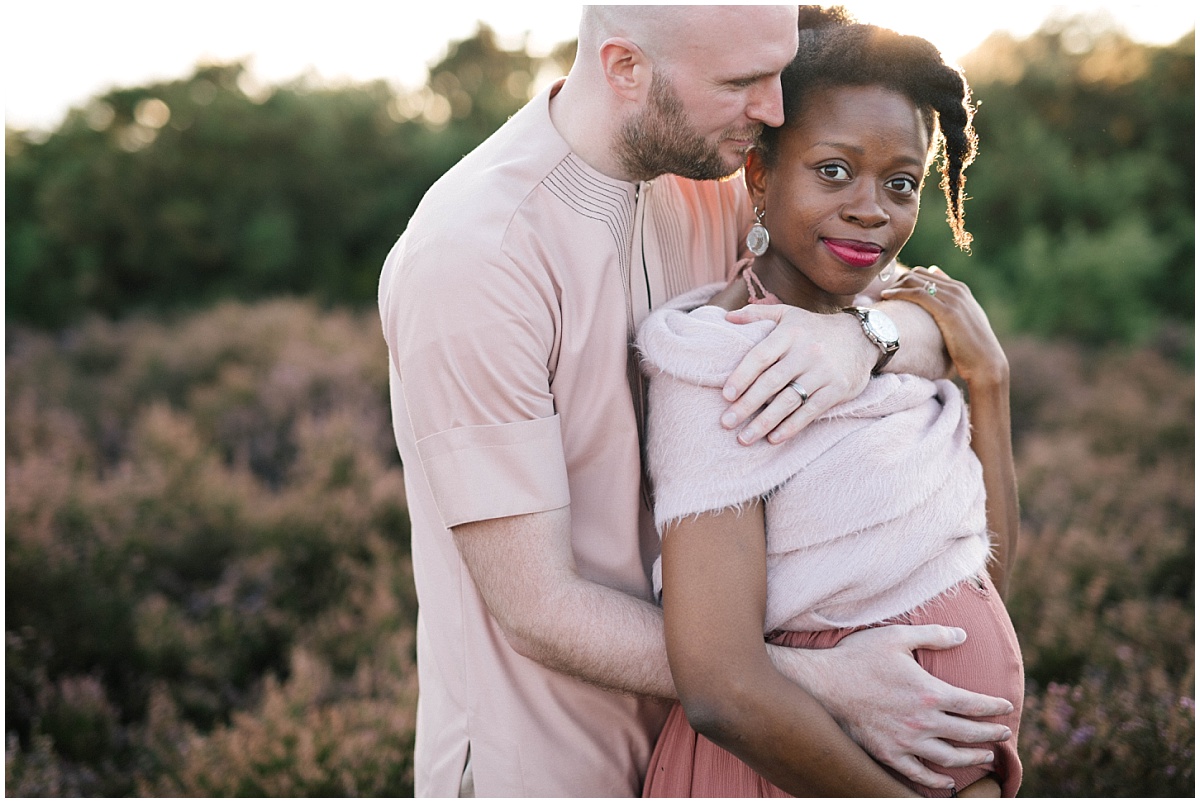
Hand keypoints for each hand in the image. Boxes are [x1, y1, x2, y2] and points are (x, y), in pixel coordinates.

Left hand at [720, 304, 874, 444]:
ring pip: (789, 401)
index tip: (725, 396)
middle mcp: (806, 352)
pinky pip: (810, 411)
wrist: (861, 337)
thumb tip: (726, 318)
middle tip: (726, 422)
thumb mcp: (788, 314)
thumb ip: (757, 314)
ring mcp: (823, 372)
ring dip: (764, 422)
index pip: (760, 356)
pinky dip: (791, 427)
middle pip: (771, 382)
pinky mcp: (836, 389)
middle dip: (747, 405)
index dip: (741, 376)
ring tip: (744, 438)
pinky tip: (773, 439)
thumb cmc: (813, 328)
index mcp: (789, 333)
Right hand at [787, 623, 1014, 789]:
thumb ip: (933, 635)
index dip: (994, 707)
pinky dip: (936, 781)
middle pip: (968, 733)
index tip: (1006, 708)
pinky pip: (918, 774)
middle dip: (990, 734)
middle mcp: (923, 721)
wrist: (823, 683)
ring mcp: (906, 741)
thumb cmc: (858, 656)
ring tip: (984, 756)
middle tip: (1003, 734)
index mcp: (930, 692)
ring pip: (950, 757)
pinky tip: (946, 783)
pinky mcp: (888, 754)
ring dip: (971, 758)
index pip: (974, 704)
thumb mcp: (897, 636)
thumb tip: (963, 635)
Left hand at [881, 266, 1006, 387]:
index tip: (889, 291)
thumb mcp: (963, 320)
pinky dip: (900, 293)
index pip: (924, 273)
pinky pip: (918, 294)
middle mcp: (957, 290)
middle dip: (896, 282)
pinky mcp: (948, 312)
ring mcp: (954, 299)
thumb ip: (950, 304)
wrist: (986, 363)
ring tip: (881, 297)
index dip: (904, 280)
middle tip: (883, 295)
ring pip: (916, 281)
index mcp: (960, 289)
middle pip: (917, 274)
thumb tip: (935, 283)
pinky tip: (887, 297)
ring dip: (895, 286)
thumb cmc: (971, 347)